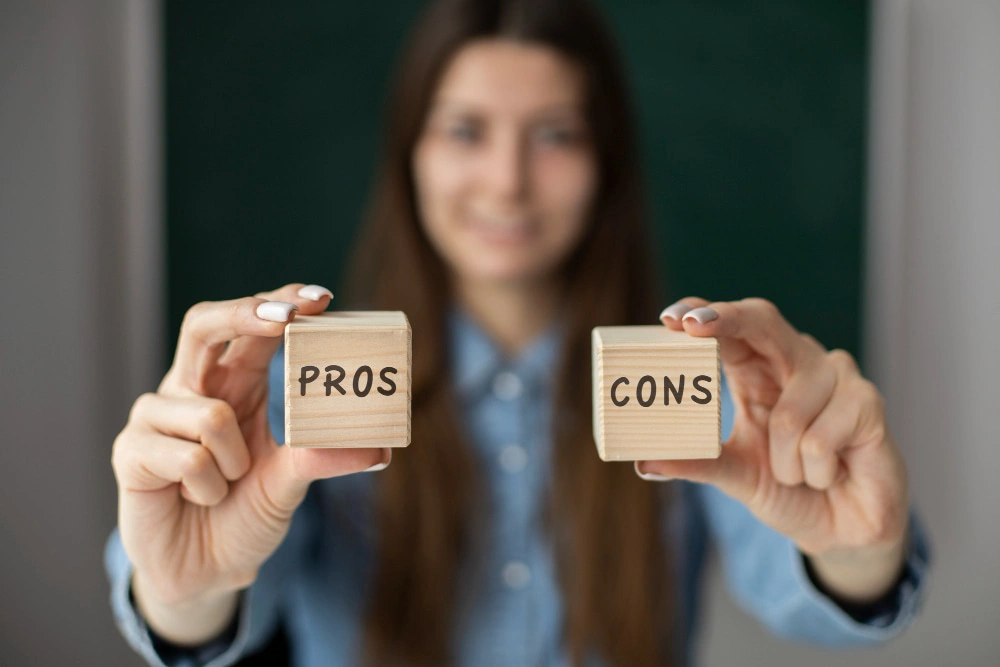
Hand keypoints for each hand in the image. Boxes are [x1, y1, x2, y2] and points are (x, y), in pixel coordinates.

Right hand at [112, 284, 387, 612]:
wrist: (204, 571)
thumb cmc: (245, 511)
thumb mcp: (290, 480)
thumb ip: (325, 457)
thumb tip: (381, 449)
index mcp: (235, 382)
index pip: (252, 325)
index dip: (279, 303)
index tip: (320, 299)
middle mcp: (193, 387)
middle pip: (203, 322)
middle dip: (246, 313)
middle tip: (289, 319)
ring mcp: (156, 414)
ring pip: (209, 413)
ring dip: (233, 461)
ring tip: (226, 483)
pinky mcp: (130, 450)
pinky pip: (187, 456)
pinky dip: (206, 487)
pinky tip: (196, 498)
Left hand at [638, 297, 908, 599]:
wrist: (843, 529)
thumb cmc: (789, 489)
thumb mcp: (735, 475)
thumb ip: (695, 463)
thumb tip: (644, 462)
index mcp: (758, 370)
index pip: (730, 328)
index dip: (703, 313)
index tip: (669, 318)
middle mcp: (796, 361)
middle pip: (763, 321)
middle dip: (726, 320)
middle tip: (691, 326)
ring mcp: (836, 376)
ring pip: (788, 412)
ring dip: (784, 460)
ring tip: (798, 473)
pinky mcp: (869, 403)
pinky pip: (820, 440)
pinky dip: (814, 471)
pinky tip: (831, 474)